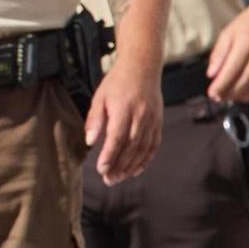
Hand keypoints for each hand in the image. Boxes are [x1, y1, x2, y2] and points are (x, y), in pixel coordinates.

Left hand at [86, 62, 161, 184]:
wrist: (142, 68)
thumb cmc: (117, 83)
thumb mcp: (100, 97)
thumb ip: (95, 120)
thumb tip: (90, 141)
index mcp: (124, 109)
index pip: (117, 137)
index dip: (110, 155)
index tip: (101, 169)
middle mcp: (140, 116)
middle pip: (131, 147)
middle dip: (119, 166)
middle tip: (108, 179)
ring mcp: (152, 120)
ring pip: (143, 149)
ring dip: (131, 166)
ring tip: (119, 178)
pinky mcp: (158, 123)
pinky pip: (154, 145)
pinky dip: (145, 160)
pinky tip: (135, 170)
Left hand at [207, 2, 248, 103]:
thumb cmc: (248, 25)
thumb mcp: (227, 34)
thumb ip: (218, 55)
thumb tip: (211, 74)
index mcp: (246, 43)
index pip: (231, 71)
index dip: (220, 86)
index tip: (212, 93)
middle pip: (245, 82)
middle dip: (230, 94)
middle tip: (219, 97)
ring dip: (242, 97)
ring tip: (231, 96)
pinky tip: (247, 94)